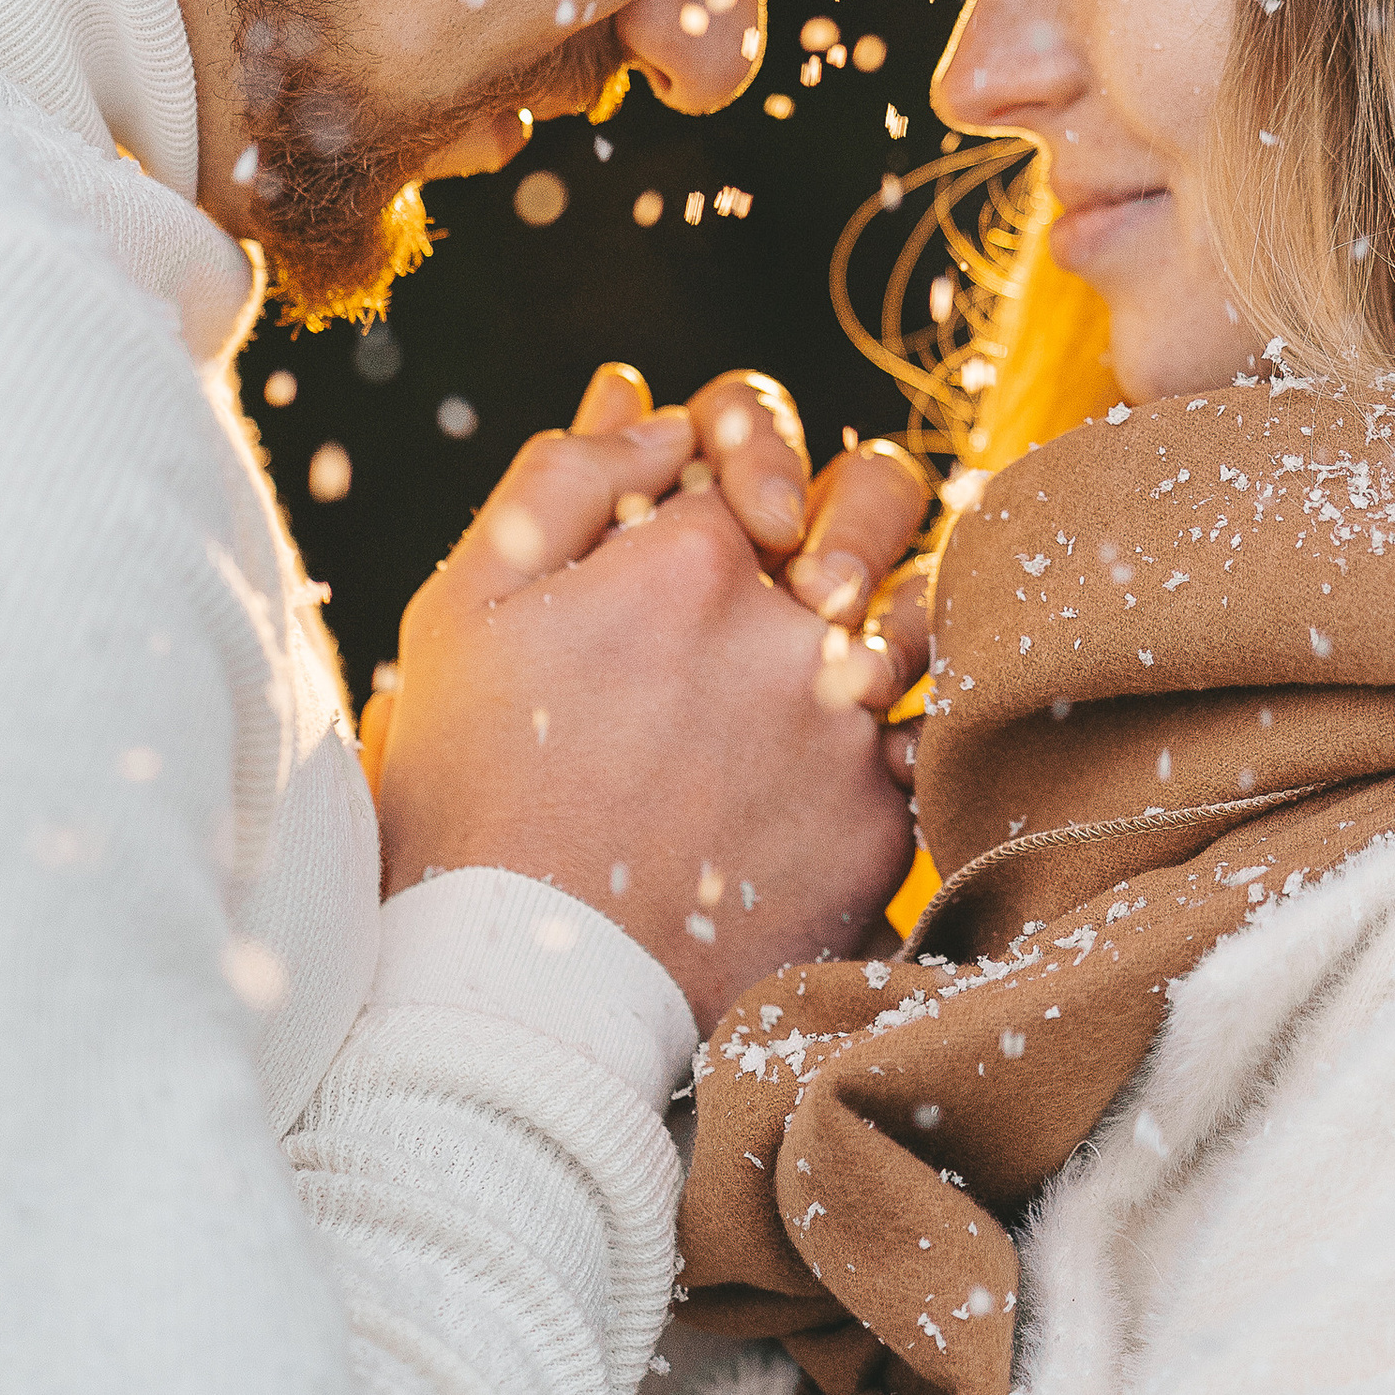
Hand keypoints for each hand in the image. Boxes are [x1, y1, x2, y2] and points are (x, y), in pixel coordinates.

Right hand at [370, 371, 918, 1024]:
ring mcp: (847, 727)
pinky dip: (887, 741)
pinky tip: (827, 770)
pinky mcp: (884, 823)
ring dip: (880, 624)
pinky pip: (926, 739)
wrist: (525, 991)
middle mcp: (789, 626)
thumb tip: (645, 403)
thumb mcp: (468, 608)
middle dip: (846, 508)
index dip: (729, 465)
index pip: (749, 439)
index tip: (707, 518)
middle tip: (801, 572)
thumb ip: (560, 479)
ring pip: (924, 613)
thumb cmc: (475, 790)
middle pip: (879, 494)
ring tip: (818, 675)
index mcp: (687, 555)